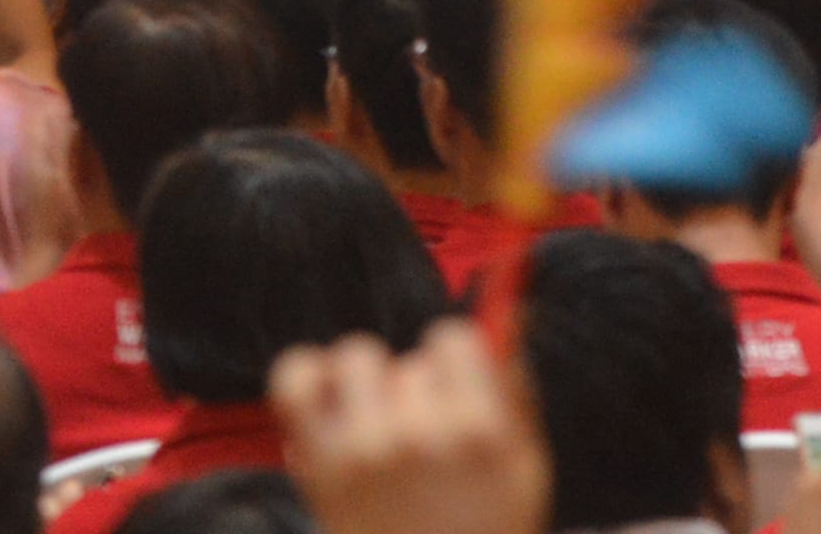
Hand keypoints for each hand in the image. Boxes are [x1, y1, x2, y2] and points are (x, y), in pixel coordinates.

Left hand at [274, 325, 547, 533]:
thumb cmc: (483, 528)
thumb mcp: (525, 466)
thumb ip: (516, 388)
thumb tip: (512, 309)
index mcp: (481, 434)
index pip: (453, 339)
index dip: (455, 362)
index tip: (455, 390)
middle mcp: (419, 435)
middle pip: (409, 363)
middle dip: (419, 390)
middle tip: (423, 433)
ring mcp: (363, 447)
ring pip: (357, 358)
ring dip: (369, 382)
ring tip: (380, 420)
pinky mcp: (318, 461)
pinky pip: (295, 380)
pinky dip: (307, 374)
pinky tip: (328, 395)